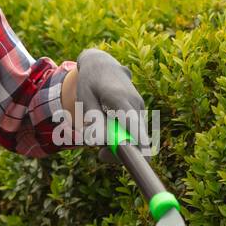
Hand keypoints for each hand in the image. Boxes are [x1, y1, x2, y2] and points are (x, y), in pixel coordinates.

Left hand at [75, 47, 147, 161]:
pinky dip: (122, 134)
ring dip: (119, 142)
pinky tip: (108, 124)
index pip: (135, 126)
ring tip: (99, 133)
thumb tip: (104, 142)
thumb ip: (95, 121)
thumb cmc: (90, 82)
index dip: (139, 146)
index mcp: (120, 99)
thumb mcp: (85, 100)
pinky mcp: (139, 109)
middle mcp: (135, 103)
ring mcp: (140, 106)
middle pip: (138, 138)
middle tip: (99, 154)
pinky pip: (134, 130)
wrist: (102, 63)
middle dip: (120, 151)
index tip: (138, 162)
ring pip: (136, 135)